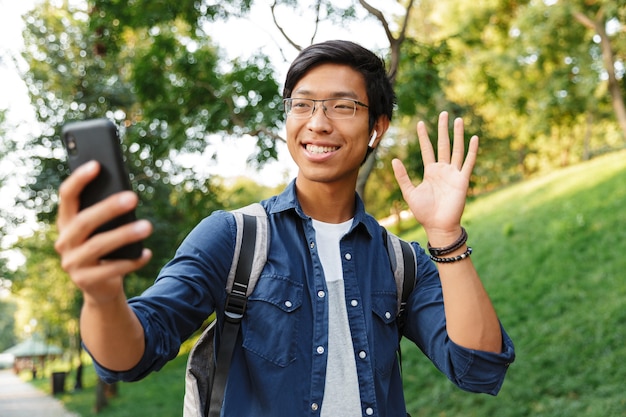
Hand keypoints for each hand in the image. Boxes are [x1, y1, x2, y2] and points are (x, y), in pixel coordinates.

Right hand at [55, 161, 152, 303]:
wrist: (100, 287)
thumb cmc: (105, 249)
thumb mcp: (103, 230)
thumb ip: (107, 214)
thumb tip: (128, 195)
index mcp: (66, 222)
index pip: (67, 197)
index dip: (79, 180)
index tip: (97, 164)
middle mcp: (64, 241)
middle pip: (84, 221)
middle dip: (109, 208)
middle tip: (134, 197)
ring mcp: (72, 263)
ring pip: (98, 245)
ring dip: (124, 234)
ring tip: (148, 226)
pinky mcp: (86, 281)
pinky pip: (112, 270)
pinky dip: (132, 261)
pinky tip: (147, 253)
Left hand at [392, 111, 477, 244]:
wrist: (438, 226)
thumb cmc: (424, 212)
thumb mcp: (409, 192)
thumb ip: (403, 176)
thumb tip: (394, 160)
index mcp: (430, 172)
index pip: (427, 149)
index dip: (424, 136)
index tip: (420, 122)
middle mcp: (443, 170)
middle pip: (443, 144)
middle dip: (443, 129)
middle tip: (444, 113)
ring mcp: (454, 173)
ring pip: (456, 149)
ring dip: (457, 135)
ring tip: (458, 120)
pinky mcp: (462, 180)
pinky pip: (468, 162)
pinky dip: (472, 150)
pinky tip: (474, 138)